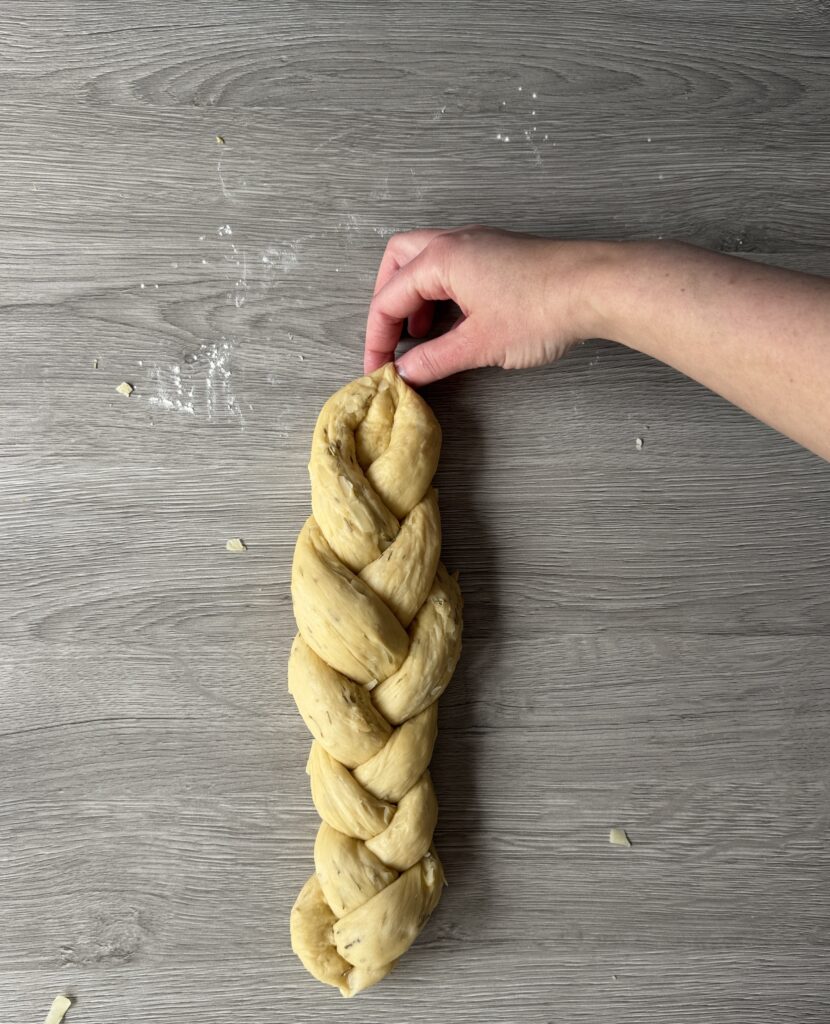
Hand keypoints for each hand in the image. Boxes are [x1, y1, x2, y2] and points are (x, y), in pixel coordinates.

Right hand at [363, 226, 608, 385]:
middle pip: (398, 262)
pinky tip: (453, 321)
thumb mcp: (478, 345)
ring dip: (414, 296)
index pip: (388, 299)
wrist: (597, 287)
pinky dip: (441, 292)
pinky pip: (454, 266)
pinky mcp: (500, 255)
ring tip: (420, 334)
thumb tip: (406, 372)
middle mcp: (455, 242)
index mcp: (440, 259)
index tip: (378, 370)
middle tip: (391, 339)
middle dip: (387, 302)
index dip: (378, 339)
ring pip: (426, 261)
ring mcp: (480, 244)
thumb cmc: (542, 308)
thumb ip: (434, 360)